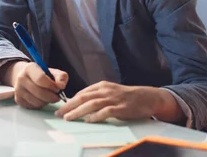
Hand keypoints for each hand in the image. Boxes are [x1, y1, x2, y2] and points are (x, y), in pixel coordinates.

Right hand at [0, 61, 67, 108]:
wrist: (25, 77)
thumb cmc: (42, 75)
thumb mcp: (53, 72)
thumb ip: (61, 77)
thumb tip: (61, 86)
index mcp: (30, 68)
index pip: (41, 79)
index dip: (52, 86)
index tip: (58, 88)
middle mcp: (21, 78)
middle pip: (39, 92)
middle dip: (52, 97)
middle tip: (57, 97)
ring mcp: (18, 90)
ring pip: (37, 101)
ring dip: (47, 102)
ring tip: (49, 97)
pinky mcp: (18, 100)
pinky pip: (33, 106)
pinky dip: (40, 105)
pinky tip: (42, 99)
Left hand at [55, 81, 174, 122]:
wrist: (147, 97)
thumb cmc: (126, 96)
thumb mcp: (110, 92)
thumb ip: (97, 96)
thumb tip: (80, 103)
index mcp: (101, 86)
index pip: (82, 93)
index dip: (70, 100)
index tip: (60, 108)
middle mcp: (105, 90)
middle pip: (83, 98)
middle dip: (69, 106)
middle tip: (59, 114)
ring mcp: (113, 99)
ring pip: (91, 104)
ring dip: (78, 111)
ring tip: (68, 118)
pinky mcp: (121, 108)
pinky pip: (106, 112)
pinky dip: (96, 116)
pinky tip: (88, 121)